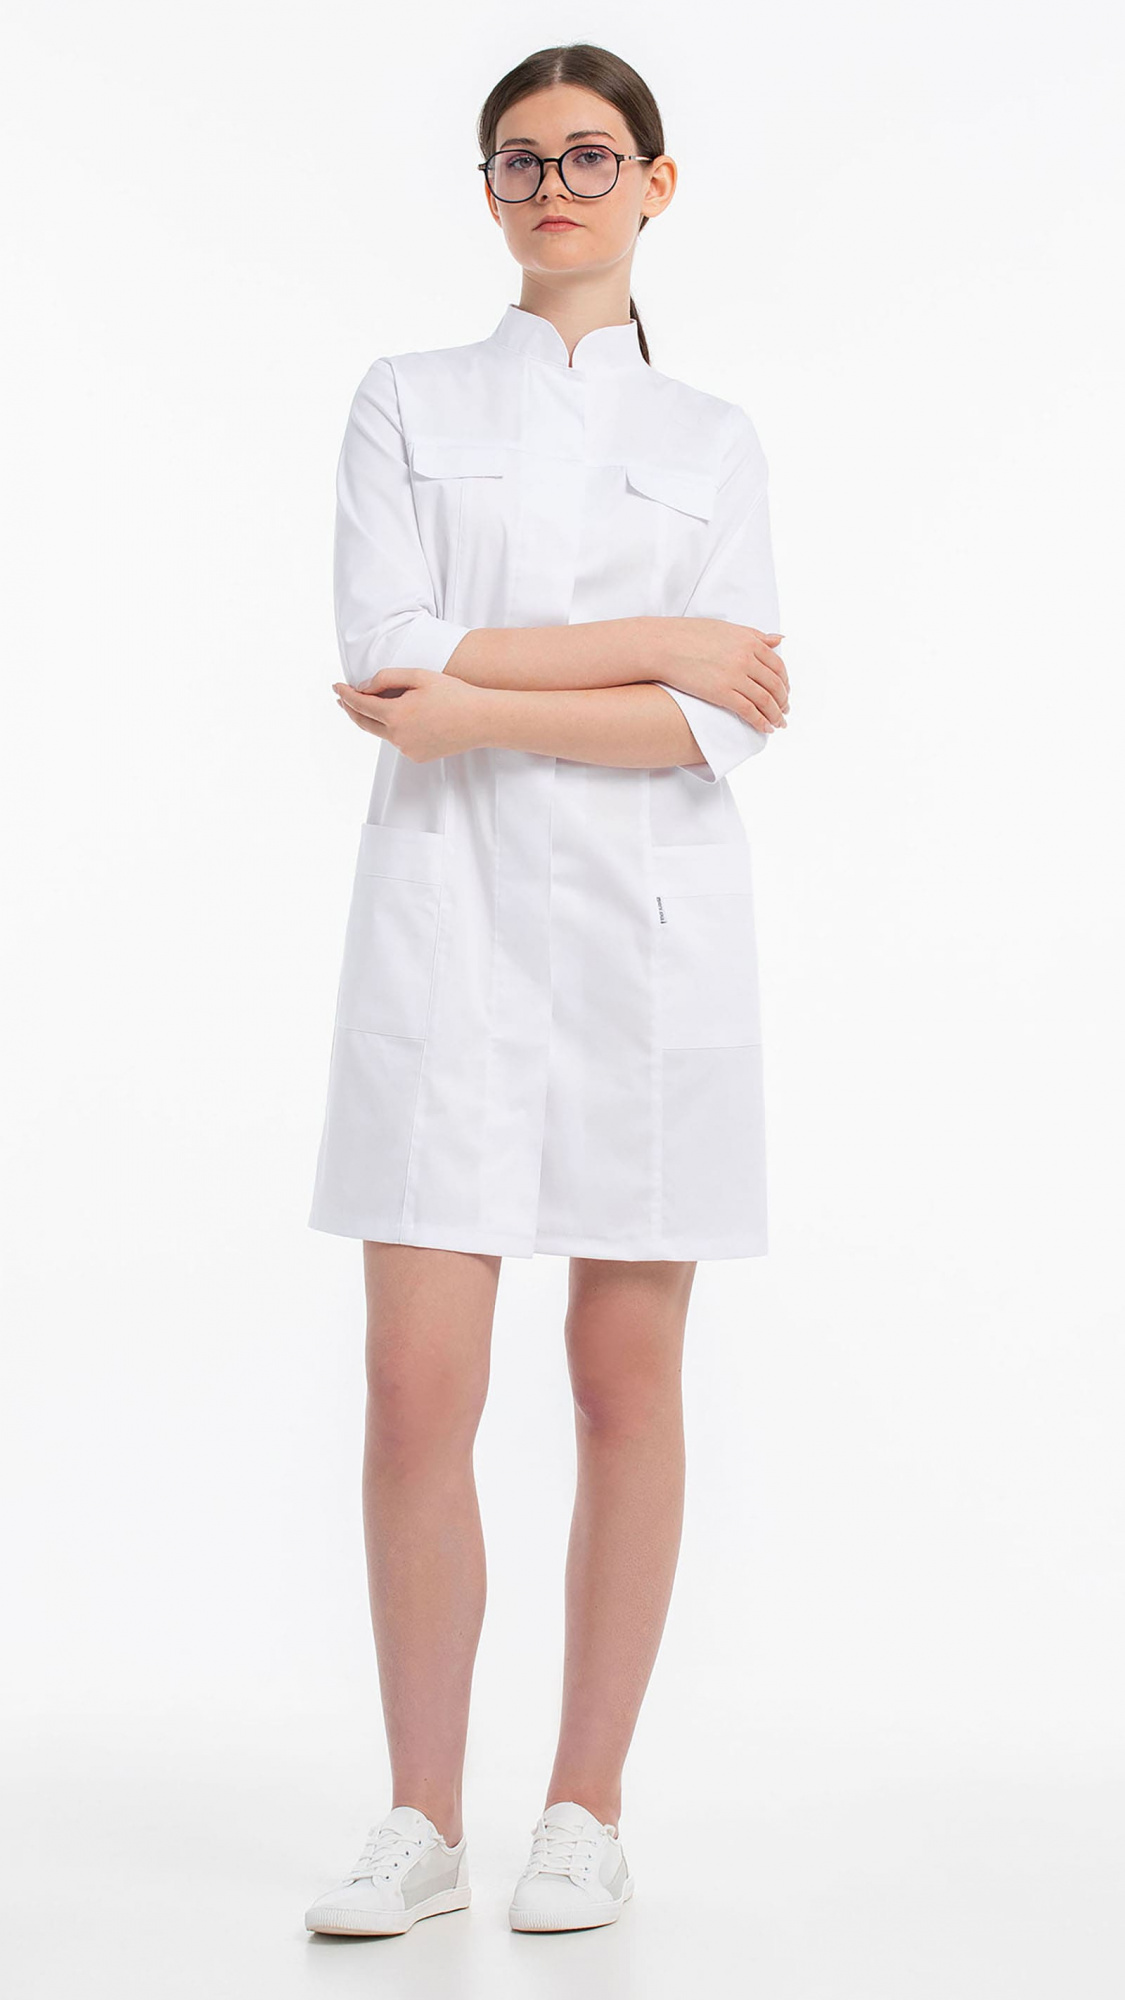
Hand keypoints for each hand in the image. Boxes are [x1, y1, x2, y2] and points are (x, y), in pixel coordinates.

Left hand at [332, 667, 487, 760]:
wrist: (481, 720)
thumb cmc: (454, 694)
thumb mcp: (419, 676)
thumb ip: (387, 678)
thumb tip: (364, 687)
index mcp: (396, 715)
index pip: (360, 704)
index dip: (346, 694)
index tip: (337, 686)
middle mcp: (397, 736)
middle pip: (364, 723)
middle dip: (351, 709)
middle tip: (342, 698)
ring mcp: (407, 749)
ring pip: (383, 732)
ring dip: (376, 719)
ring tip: (374, 704)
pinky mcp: (417, 757)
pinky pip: (399, 741)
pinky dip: (395, 729)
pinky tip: (405, 718)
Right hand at [663, 621, 789, 731]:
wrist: (663, 645)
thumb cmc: (689, 634)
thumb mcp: (727, 628)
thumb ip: (755, 635)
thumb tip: (779, 639)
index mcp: (749, 641)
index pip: (778, 666)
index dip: (785, 682)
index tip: (785, 692)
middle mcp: (746, 658)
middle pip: (775, 684)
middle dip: (783, 701)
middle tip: (784, 711)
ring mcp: (735, 675)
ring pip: (765, 699)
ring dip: (775, 714)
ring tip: (778, 723)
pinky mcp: (722, 692)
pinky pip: (749, 711)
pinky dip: (761, 721)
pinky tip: (765, 729)